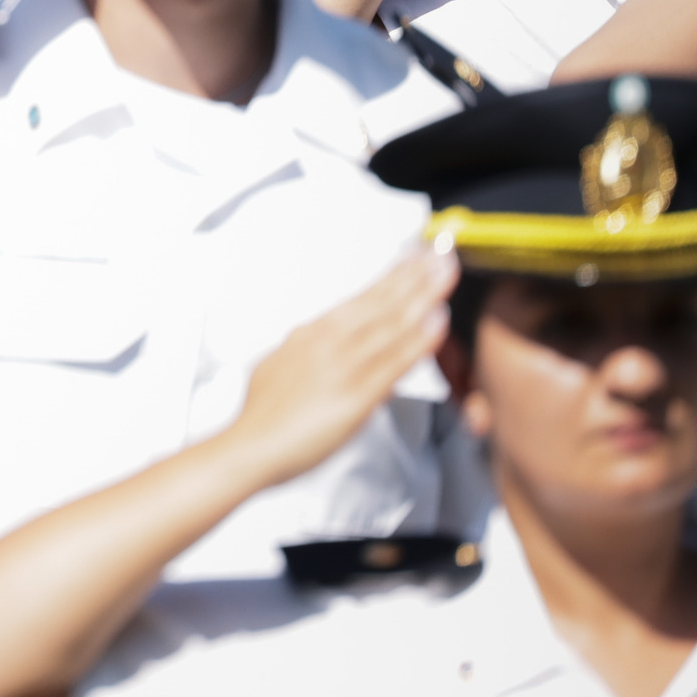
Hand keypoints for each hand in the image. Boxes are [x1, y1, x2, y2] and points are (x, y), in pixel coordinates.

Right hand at [221, 245, 457, 483]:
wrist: (250, 447)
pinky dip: (419, 339)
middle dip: (416, 273)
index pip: (362, 297)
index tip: (416, 256)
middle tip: (442, 250)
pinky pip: (394, 363)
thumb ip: (311, 353)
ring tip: (446, 271)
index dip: (393, 275)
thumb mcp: (282, 366)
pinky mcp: (356, 396)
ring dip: (423, 295)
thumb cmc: (262, 415)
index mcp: (312, 333)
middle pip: (381, 301)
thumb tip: (330, 347)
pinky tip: (437, 321)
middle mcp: (329, 342)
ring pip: (391, 323)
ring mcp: (344, 366)